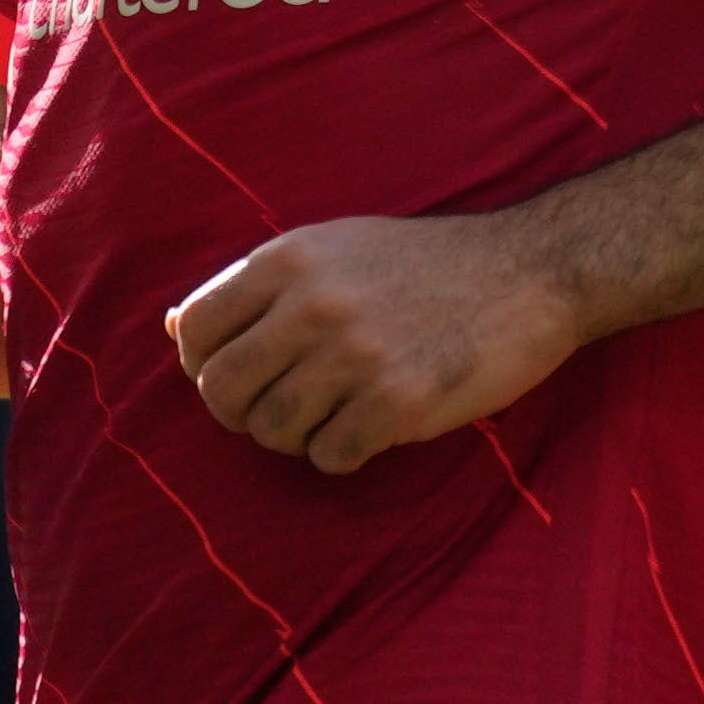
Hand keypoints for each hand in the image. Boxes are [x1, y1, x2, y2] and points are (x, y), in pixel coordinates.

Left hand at [165, 212, 585, 474]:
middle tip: (278, 410)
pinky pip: (329, 456)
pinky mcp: (398, 403)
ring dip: (296, 435)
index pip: (195, 330)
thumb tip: (172, 330)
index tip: (241, 375)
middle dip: (239, 413)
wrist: (531, 271)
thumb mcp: (335, 247)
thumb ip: (259, 286)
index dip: (204, 366)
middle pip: (220, 390)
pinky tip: (373, 426)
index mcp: (290, 259)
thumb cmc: (427, 264)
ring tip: (335, 414)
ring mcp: (355, 356)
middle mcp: (313, 305)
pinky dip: (343, 453)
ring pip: (271, 430)